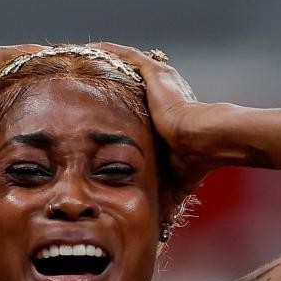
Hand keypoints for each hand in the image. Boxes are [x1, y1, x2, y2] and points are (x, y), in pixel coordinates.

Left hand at [88, 42, 211, 189]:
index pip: (139, 105)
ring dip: (102, 64)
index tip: (100, 115)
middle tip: (79, 86)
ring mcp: (158, 79)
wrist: (203, 142)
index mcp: (169, 112)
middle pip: (129, 82)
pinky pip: (122, 56)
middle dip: (107, 83)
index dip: (120, 108)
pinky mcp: (153, 72)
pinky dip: (104, 52)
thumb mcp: (171, 178)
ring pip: (124, 65)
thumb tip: (158, 230)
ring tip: (77, 62)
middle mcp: (164, 91)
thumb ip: (162, 193)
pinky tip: (85, 49)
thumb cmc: (193, 163)